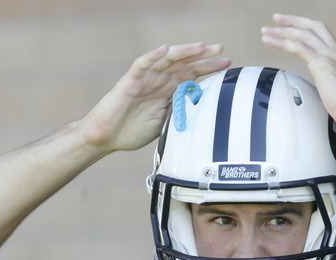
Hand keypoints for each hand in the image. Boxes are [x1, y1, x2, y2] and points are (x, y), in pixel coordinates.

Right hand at [82, 42, 230, 152]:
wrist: (107, 137)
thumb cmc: (133, 130)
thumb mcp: (165, 123)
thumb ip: (180, 112)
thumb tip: (201, 106)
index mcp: (168, 90)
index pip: (192, 75)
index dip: (209, 69)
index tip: (228, 64)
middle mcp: (158, 80)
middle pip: (184, 63)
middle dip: (203, 56)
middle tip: (221, 48)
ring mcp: (145, 78)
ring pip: (167, 59)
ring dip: (184, 52)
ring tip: (200, 47)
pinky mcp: (130, 81)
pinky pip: (142, 64)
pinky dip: (153, 56)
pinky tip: (165, 49)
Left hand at [261, 14, 335, 137]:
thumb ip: (332, 98)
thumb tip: (329, 111)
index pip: (322, 35)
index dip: (307, 29)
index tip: (295, 28)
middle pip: (312, 27)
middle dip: (293, 21)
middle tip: (276, 19)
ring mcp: (330, 57)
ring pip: (302, 34)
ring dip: (281, 30)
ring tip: (265, 31)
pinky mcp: (323, 64)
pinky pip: (297, 46)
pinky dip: (281, 41)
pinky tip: (269, 40)